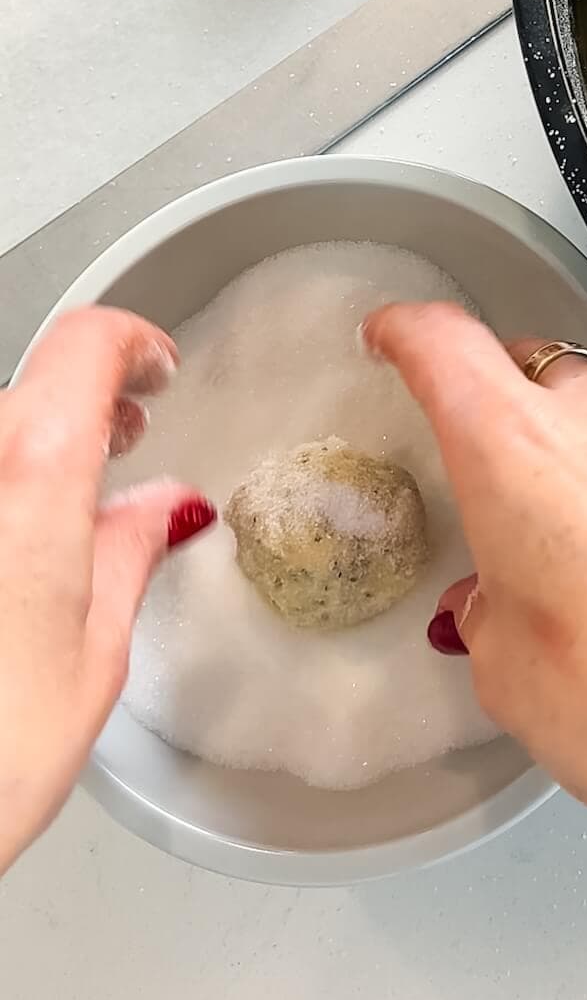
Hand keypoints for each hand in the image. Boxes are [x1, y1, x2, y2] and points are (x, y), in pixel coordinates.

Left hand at [0, 307, 213, 870]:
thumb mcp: (90, 655)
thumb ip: (126, 554)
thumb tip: (159, 508)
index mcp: (28, 477)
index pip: (83, 345)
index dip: (128, 344)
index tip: (154, 372)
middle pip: (24, 389)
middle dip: (82, 402)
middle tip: (124, 441)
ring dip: (23, 447)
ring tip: (61, 498)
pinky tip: (4, 545)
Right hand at [361, 301, 586, 857]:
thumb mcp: (511, 674)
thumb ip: (488, 608)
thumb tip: (498, 598)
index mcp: (519, 447)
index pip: (444, 344)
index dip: (407, 334)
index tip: (392, 339)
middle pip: (531, 371)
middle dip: (501, 413)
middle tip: (489, 485)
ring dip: (578, 461)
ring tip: (573, 552)